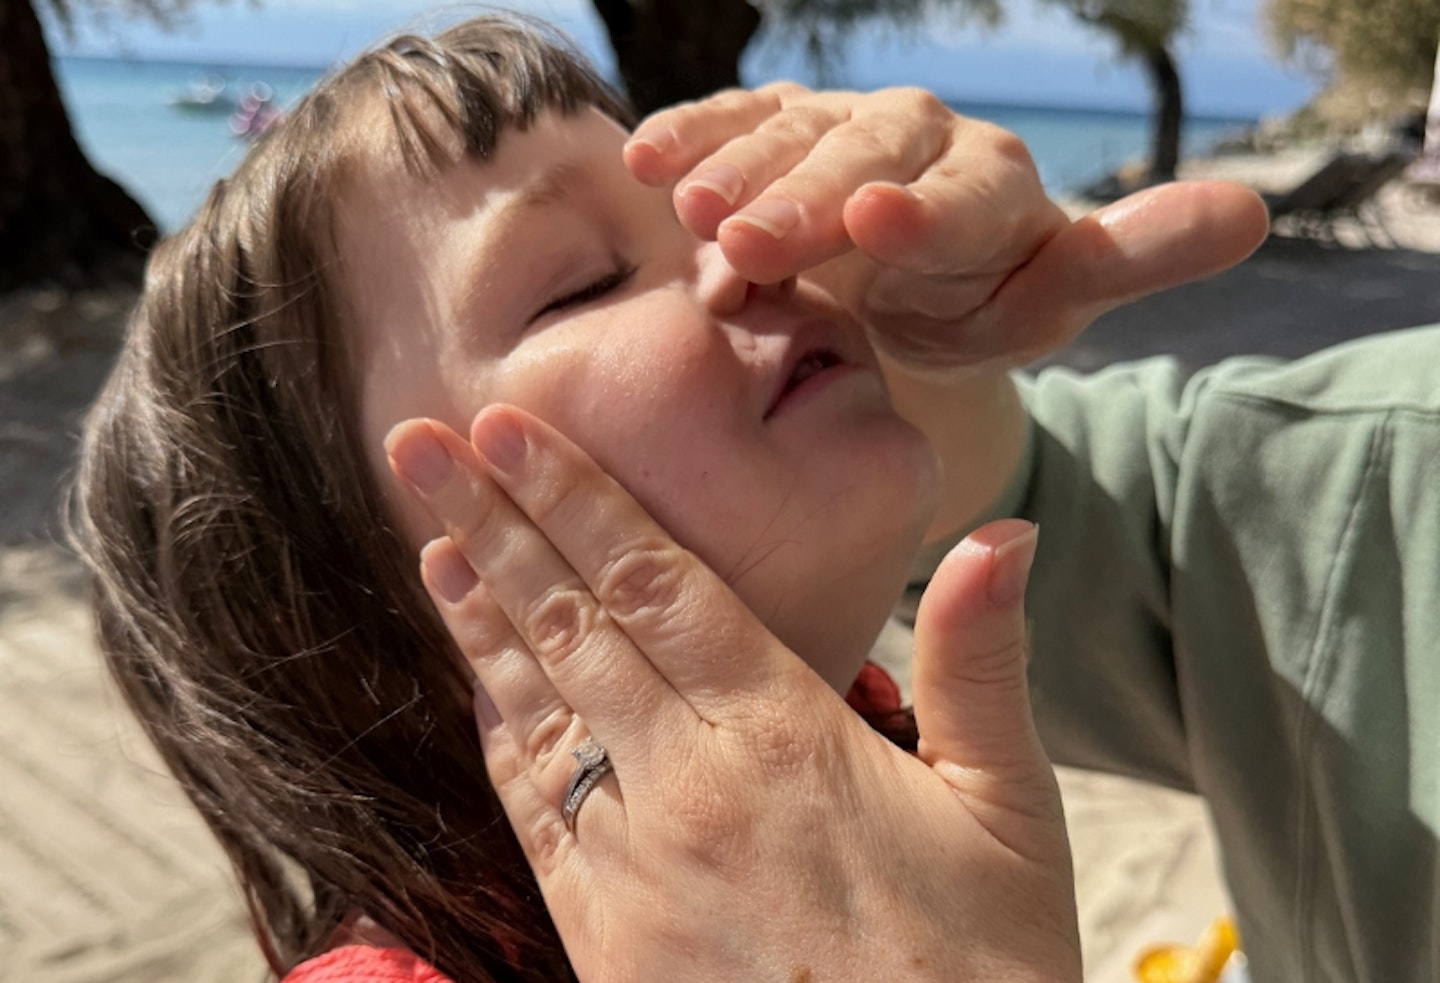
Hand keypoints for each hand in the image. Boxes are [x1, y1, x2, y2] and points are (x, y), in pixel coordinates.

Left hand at [386, 406, 1079, 981]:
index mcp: (782, 736)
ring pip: (534, 709)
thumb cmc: (980, 972)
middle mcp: (687, 786)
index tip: (511, 426)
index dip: (577, 496)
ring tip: (432, 535)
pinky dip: (496, 733)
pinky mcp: (602, 937)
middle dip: (494, 521)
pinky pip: (532, 811)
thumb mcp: (1011, 810)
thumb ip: (983, 662)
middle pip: (572, 625)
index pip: (657, 583)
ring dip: (478, 615)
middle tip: (422, 441)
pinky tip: (474, 684)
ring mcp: (632, 865)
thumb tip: (1004, 532)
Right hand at [625, 84, 1267, 370]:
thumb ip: (1127, 259)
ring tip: (687, 213)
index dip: (924, 209)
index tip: (877, 228)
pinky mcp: (779, 128)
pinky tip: (647, 158)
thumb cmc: (974, 304)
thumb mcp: (1047, 299)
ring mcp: (843, 127)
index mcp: (996, 187)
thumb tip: (1255, 211)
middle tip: (742, 245)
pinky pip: (736, 123)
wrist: (893, 285)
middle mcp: (922, 138)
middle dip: (805, 198)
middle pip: (867, 155)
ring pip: (794, 136)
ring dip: (739, 170)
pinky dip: (693, 135)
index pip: (964, 194)